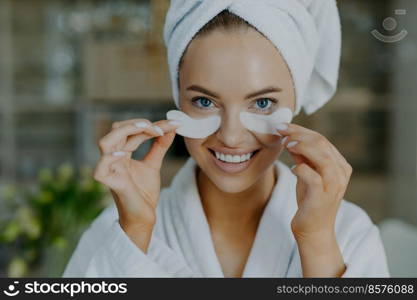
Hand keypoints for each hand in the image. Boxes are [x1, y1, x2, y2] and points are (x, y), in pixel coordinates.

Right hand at [93, 118, 178, 250]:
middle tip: (161, 128)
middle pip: (116, 130)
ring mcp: (111, 171)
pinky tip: (123, 154)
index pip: (130, 130)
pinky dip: (109, 159)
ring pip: (105, 143)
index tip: (172, 124)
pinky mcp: (112, 185)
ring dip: (126, 131)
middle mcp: (113, 159)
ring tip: (147, 129)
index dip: (150, 125)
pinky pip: (101, 170)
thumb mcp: (153, 164)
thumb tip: (171, 127)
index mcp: (121, 153)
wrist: (144, 218)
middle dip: (138, 123)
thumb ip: (159, 146)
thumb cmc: (144, 193)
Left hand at [277, 123, 352, 239]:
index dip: (301, 130)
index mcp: (339, 165)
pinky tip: (292, 168)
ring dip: (302, 146)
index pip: (322, 139)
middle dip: (299, 134)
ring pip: (321, 156)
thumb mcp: (306, 173)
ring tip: (286, 144)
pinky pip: (312, 176)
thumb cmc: (310, 200)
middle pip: (322, 143)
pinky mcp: (322, 197)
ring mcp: (333, 185)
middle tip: (281, 130)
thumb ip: (302, 156)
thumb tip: (290, 137)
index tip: (283, 126)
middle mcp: (340, 173)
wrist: (313, 230)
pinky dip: (300, 169)